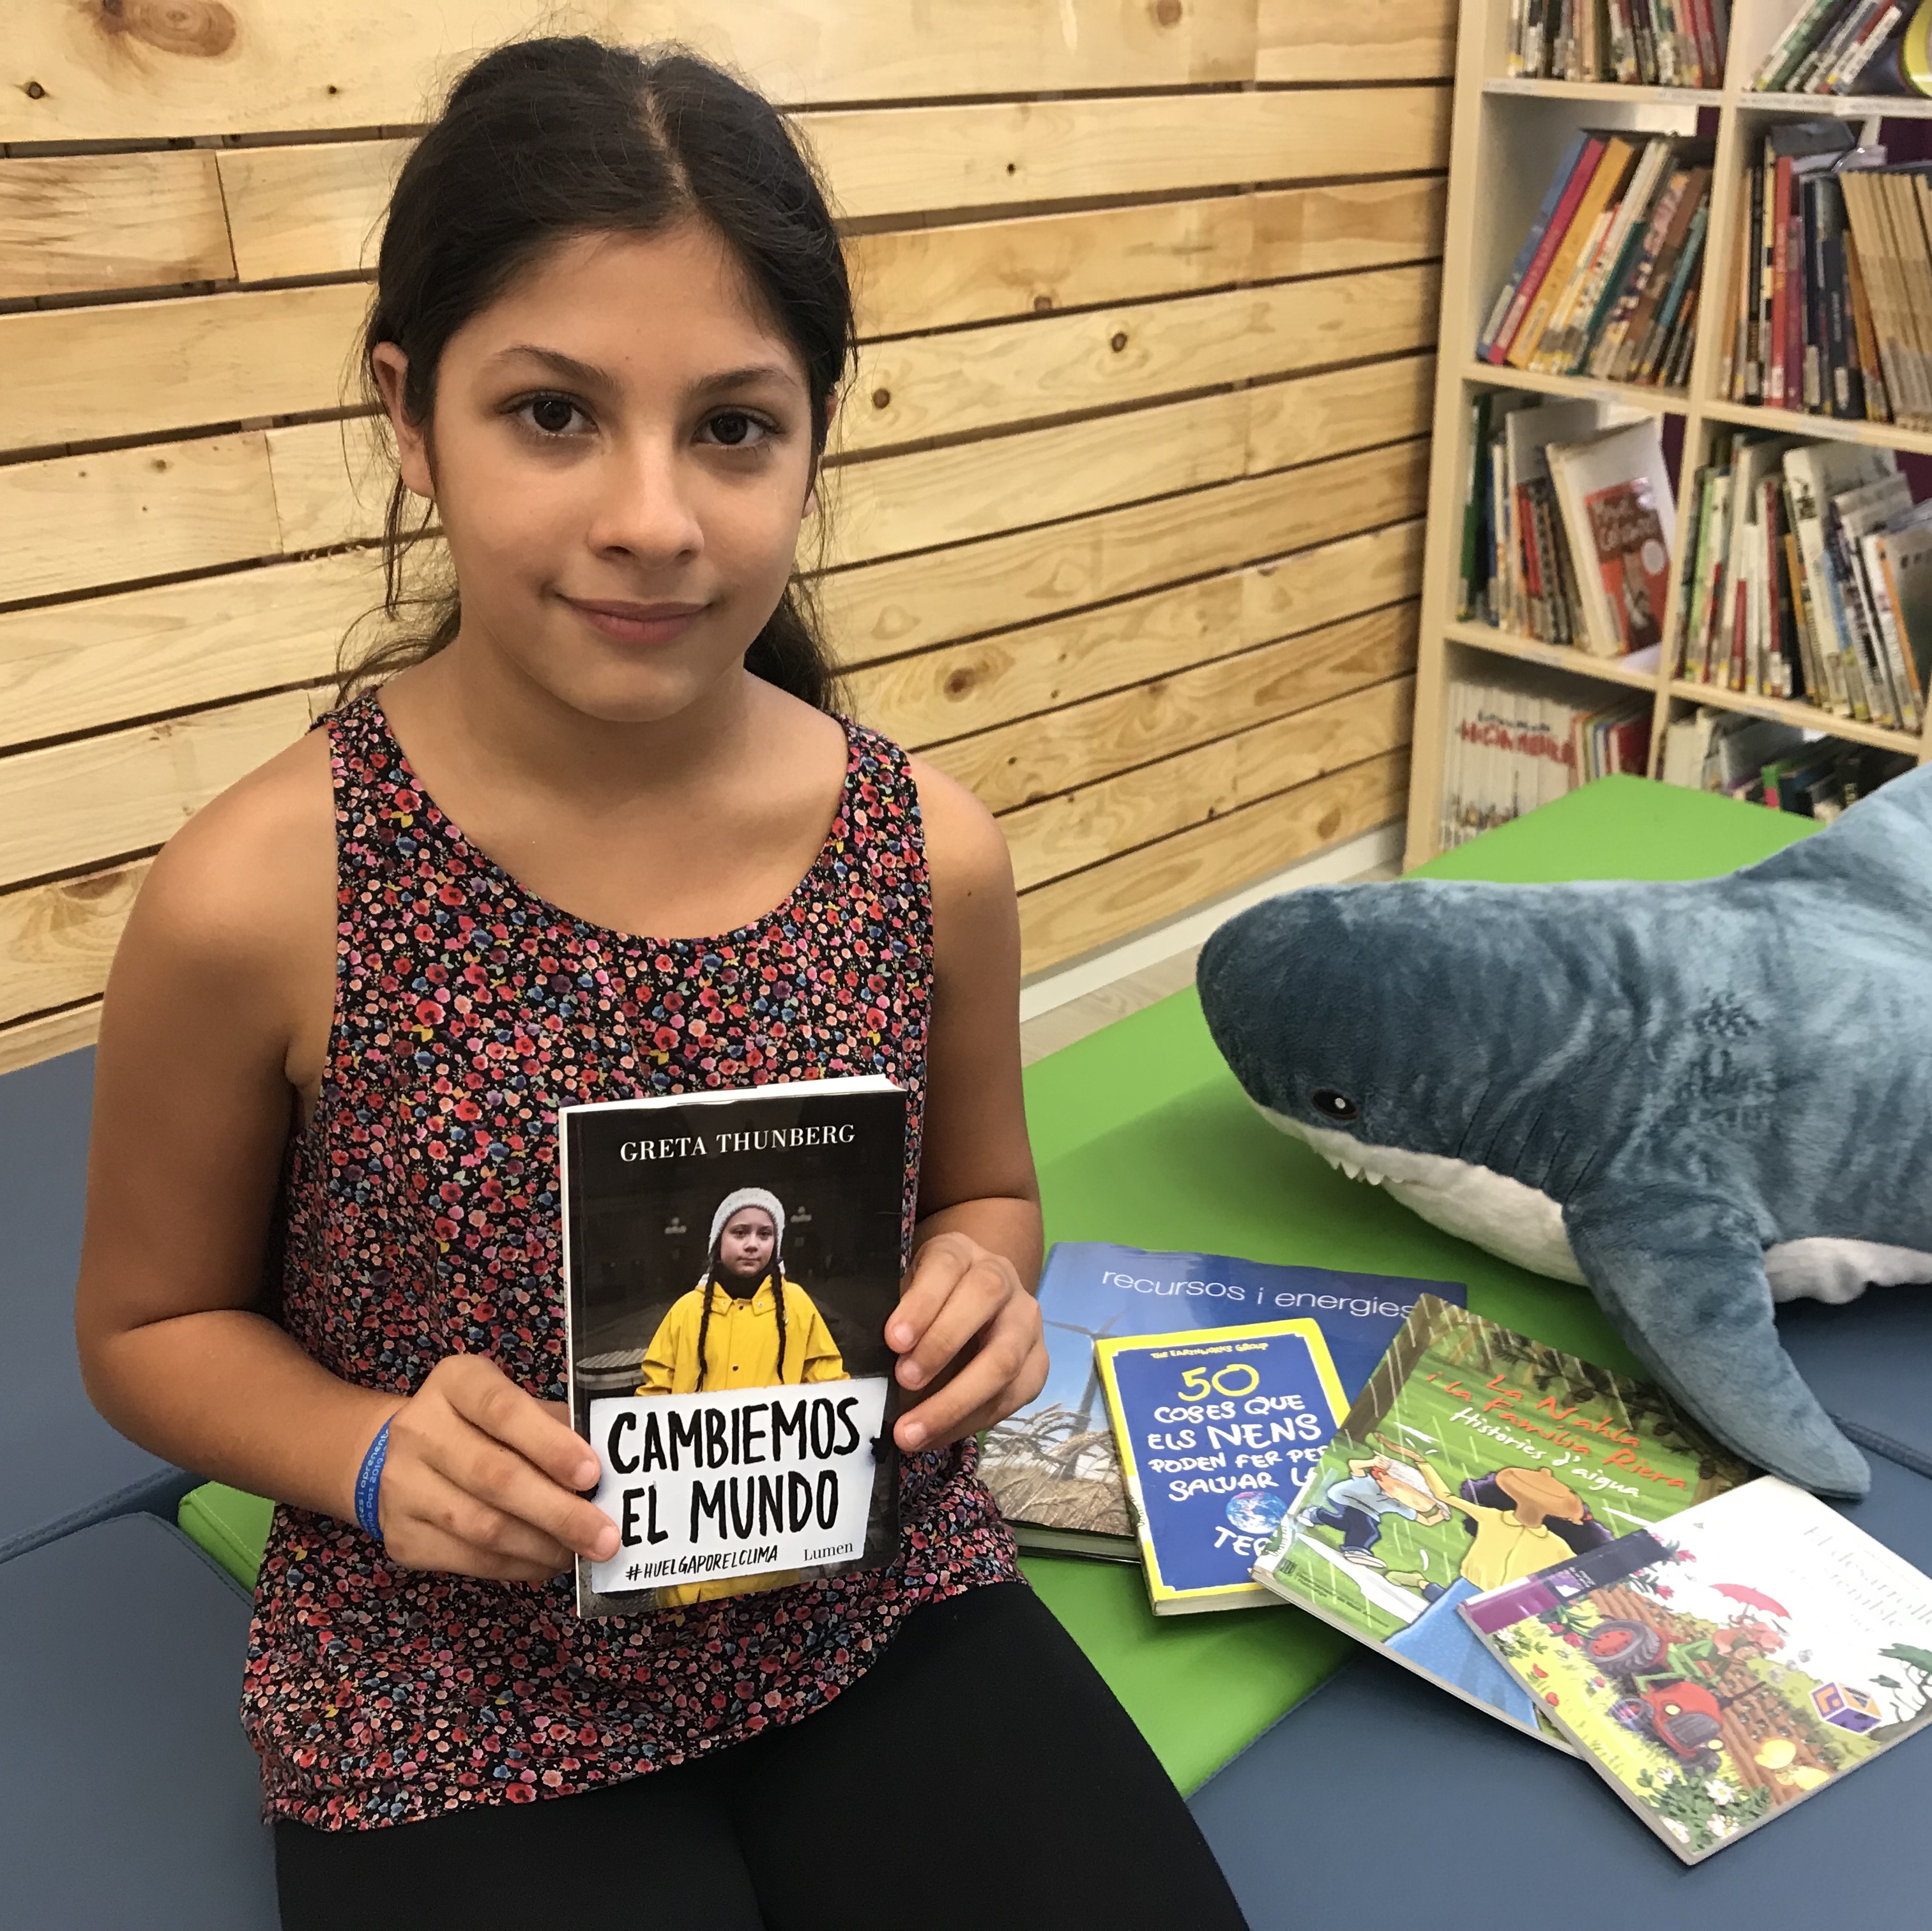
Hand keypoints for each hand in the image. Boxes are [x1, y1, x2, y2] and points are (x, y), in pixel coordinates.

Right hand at [372, 1353, 620, 1582]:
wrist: (406, 1456)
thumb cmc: (481, 1426)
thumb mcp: (514, 1405)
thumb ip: (554, 1427)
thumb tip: (607, 1471)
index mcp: (455, 1382)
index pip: (502, 1410)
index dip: (550, 1444)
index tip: (592, 1474)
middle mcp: (418, 1429)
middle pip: (494, 1477)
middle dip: (559, 1512)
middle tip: (605, 1536)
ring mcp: (402, 1485)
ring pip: (482, 1527)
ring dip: (542, 1546)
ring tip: (581, 1554)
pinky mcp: (401, 1535)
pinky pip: (468, 1559)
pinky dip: (517, 1566)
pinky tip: (547, 1564)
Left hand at [886, 1231, 1045, 1451]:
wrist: (979, 1306)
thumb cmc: (926, 1305)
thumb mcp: (905, 1297)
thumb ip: (894, 1323)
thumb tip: (865, 1372)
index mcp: (960, 1254)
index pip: (946, 1267)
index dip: (921, 1303)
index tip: (893, 1340)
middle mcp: (1001, 1279)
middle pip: (984, 1299)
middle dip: (942, 1345)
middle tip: (903, 1380)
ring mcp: (1026, 1321)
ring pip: (1004, 1359)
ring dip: (955, 1401)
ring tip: (911, 1432)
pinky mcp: (1038, 1363)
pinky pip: (1011, 1398)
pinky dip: (969, 1422)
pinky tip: (934, 1438)